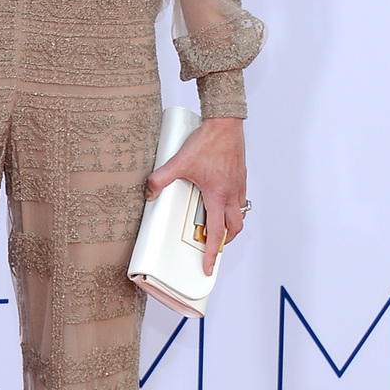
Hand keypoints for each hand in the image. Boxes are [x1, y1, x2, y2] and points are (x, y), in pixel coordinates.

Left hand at [145, 116, 246, 277]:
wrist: (225, 122)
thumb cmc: (208, 141)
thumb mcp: (179, 161)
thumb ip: (160, 178)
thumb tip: (149, 192)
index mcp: (217, 195)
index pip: (216, 233)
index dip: (212, 253)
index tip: (209, 267)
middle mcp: (231, 194)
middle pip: (233, 228)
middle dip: (223, 242)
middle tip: (213, 247)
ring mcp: (238, 186)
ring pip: (239, 214)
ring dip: (229, 225)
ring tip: (216, 227)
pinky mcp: (240, 177)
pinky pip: (240, 200)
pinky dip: (232, 208)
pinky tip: (220, 201)